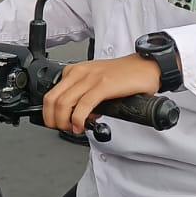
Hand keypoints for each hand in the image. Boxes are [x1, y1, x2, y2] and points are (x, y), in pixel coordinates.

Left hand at [42, 55, 160, 134]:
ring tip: (73, 130)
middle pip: (52, 100)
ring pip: (64, 103)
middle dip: (52, 120)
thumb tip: (76, 117)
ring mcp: (90, 78)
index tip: (58, 124)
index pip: (50, 95)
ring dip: (64, 122)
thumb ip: (83, 97)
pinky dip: (78, 120)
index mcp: (75, 71)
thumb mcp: (96, 83)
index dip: (50, 114)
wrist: (145, 67)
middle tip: (62, 129)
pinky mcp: (103, 85)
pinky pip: (83, 105)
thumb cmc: (124, 76)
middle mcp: (79, 73)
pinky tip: (81, 126)